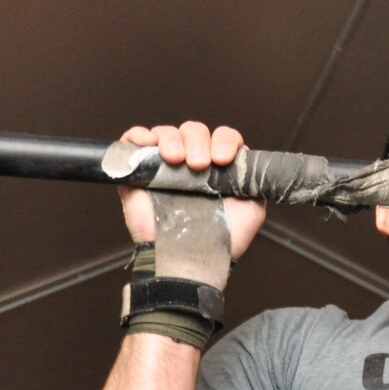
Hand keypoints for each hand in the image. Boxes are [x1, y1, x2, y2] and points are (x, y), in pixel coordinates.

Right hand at [117, 121, 264, 258]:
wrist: (191, 258)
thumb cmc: (221, 239)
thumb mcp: (252, 209)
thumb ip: (254, 184)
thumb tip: (252, 163)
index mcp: (217, 169)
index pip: (223, 138)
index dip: (224, 141)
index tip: (222, 159)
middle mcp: (191, 164)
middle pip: (194, 131)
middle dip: (198, 141)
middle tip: (198, 165)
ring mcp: (163, 168)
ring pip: (166, 133)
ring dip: (171, 138)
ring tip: (175, 160)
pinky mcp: (138, 174)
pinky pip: (133, 142)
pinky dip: (138, 135)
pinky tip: (146, 143)